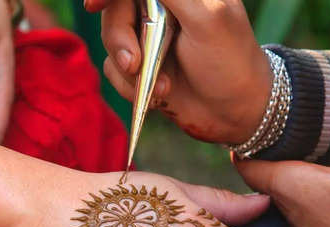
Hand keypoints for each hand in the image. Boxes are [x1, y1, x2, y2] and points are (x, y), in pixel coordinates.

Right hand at [86, 0, 270, 142]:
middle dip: (120, 39)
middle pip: (115, 10)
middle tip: (134, 63)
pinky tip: (159, 95)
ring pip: (110, 42)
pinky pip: (114, 70)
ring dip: (130, 70)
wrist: (235, 113)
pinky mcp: (141, 67)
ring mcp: (149, 38)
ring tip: (163, 87)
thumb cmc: (230, 61)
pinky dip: (130, 87)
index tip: (93, 5)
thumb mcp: (205, 17)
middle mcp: (161, 8)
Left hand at [235, 98, 329, 226]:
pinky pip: (304, 202)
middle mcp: (285, 204)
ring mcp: (301, 222)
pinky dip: (308, 185)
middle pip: (263, 173)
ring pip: (284, 188)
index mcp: (285, 184)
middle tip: (276, 129)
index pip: (244, 162)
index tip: (244, 125)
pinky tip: (328, 177)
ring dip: (289, 169)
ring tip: (302, 146)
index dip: (241, 142)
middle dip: (267, 151)